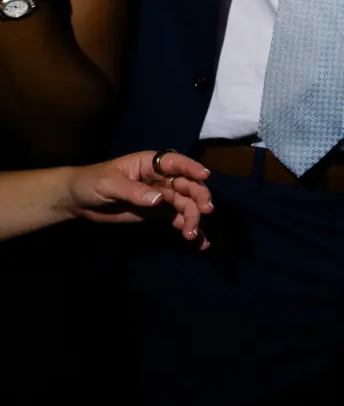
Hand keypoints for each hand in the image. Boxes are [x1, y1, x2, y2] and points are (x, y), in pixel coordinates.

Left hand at [68, 151, 213, 246]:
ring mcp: (162, 196)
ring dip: (193, 218)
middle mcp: (162, 178)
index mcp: (150, 164)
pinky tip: (199, 243)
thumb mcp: (109, 184)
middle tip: (204, 212)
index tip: (204, 176)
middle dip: (198, 198)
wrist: (78, 201)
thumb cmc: (91, 182)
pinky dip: (188, 229)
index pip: (175, 162)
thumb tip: (160, 199)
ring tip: (191, 234)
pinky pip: (178, 219)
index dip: (191, 168)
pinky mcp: (158, 213)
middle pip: (187, 185)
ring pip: (186, 205)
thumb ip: (134, 191)